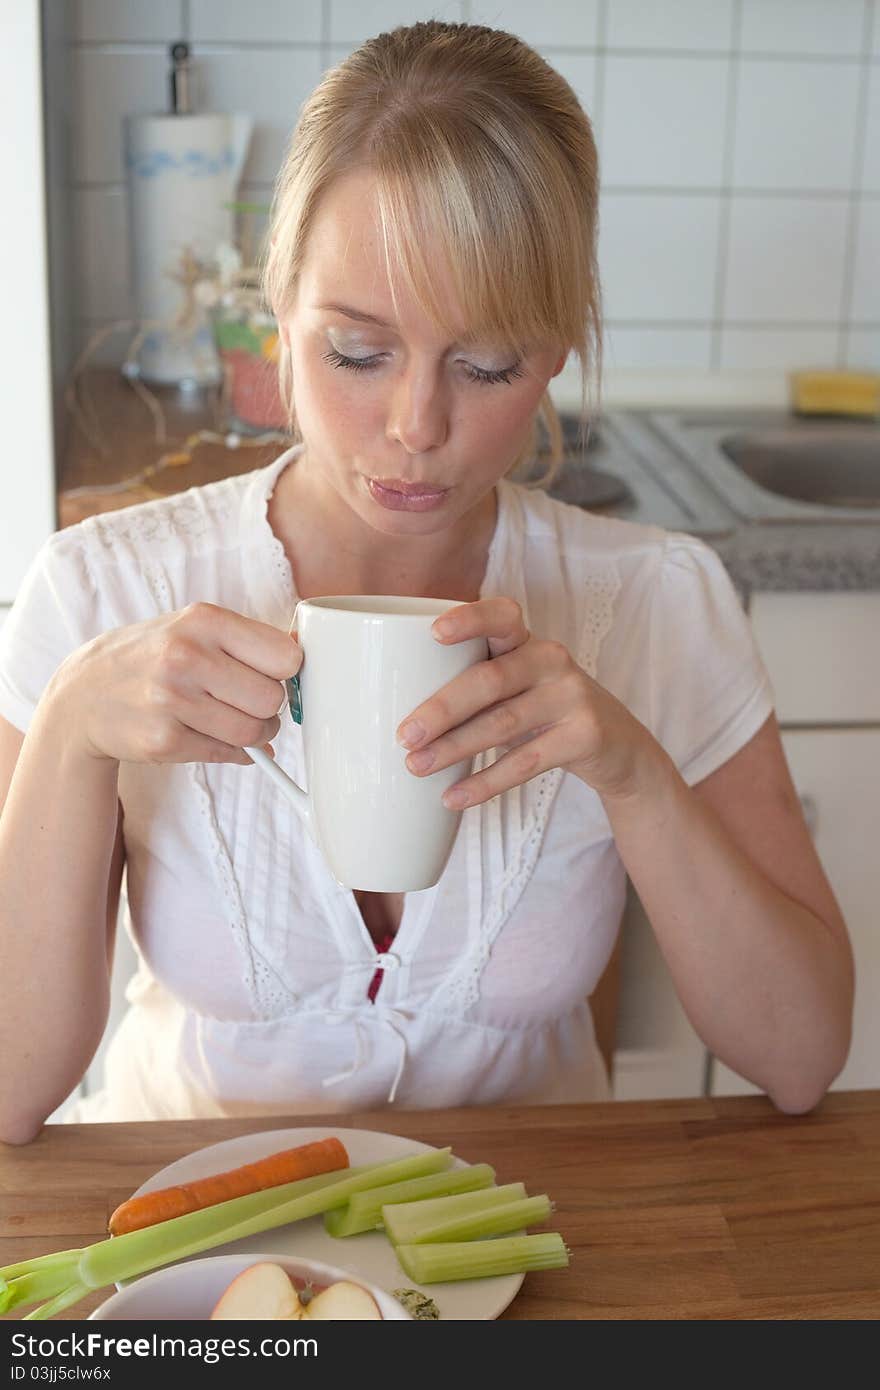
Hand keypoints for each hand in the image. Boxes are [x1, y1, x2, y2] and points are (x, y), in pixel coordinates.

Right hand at [52, 603, 300, 765]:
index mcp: (203, 620)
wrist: (84, 694)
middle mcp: (186, 657)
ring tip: (228, 719)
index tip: (271, 674)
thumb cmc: (153, 657)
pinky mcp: (164, 741)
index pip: (286, 656)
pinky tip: (204, 733)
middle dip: (268, 708)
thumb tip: (306, 663)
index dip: (285, 672)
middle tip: (246, 702)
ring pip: (254, 733)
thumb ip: (248, 641)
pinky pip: (227, 755)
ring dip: (253, 734)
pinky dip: (228, 751)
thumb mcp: (193, 629)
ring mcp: (172, 701)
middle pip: (273, 699)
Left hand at [396, 597, 663, 808]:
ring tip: (417, 768)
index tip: (434, 633)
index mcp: (527, 641)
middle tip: (404, 736)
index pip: (501, 615)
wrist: (617, 746)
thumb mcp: (517, 687)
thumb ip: (473, 684)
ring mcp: (572, 696)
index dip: (470, 619)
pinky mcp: (585, 735)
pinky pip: (526, 762)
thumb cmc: (543, 710)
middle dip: (442, 708)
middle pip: (490, 680)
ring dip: (455, 748)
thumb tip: (393, 707)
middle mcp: (552, 660)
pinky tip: (454, 798)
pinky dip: (485, 783)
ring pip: (503, 723)